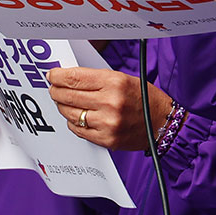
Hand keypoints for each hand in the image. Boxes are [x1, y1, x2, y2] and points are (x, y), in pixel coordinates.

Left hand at [48, 67, 172, 151]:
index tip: (52, 75)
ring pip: (70, 114)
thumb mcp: (123, 79)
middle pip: (68, 95)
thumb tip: (70, 78)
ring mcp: (107, 123)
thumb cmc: (144, 98)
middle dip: (56, 91)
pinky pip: (78, 130)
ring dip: (63, 107)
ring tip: (65, 102)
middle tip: (54, 88)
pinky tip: (78, 116)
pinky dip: (74, 122)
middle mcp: (110, 102)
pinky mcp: (106, 139)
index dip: (58, 76)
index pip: (75, 78)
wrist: (163, 123)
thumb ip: (97, 79)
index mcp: (115, 82)